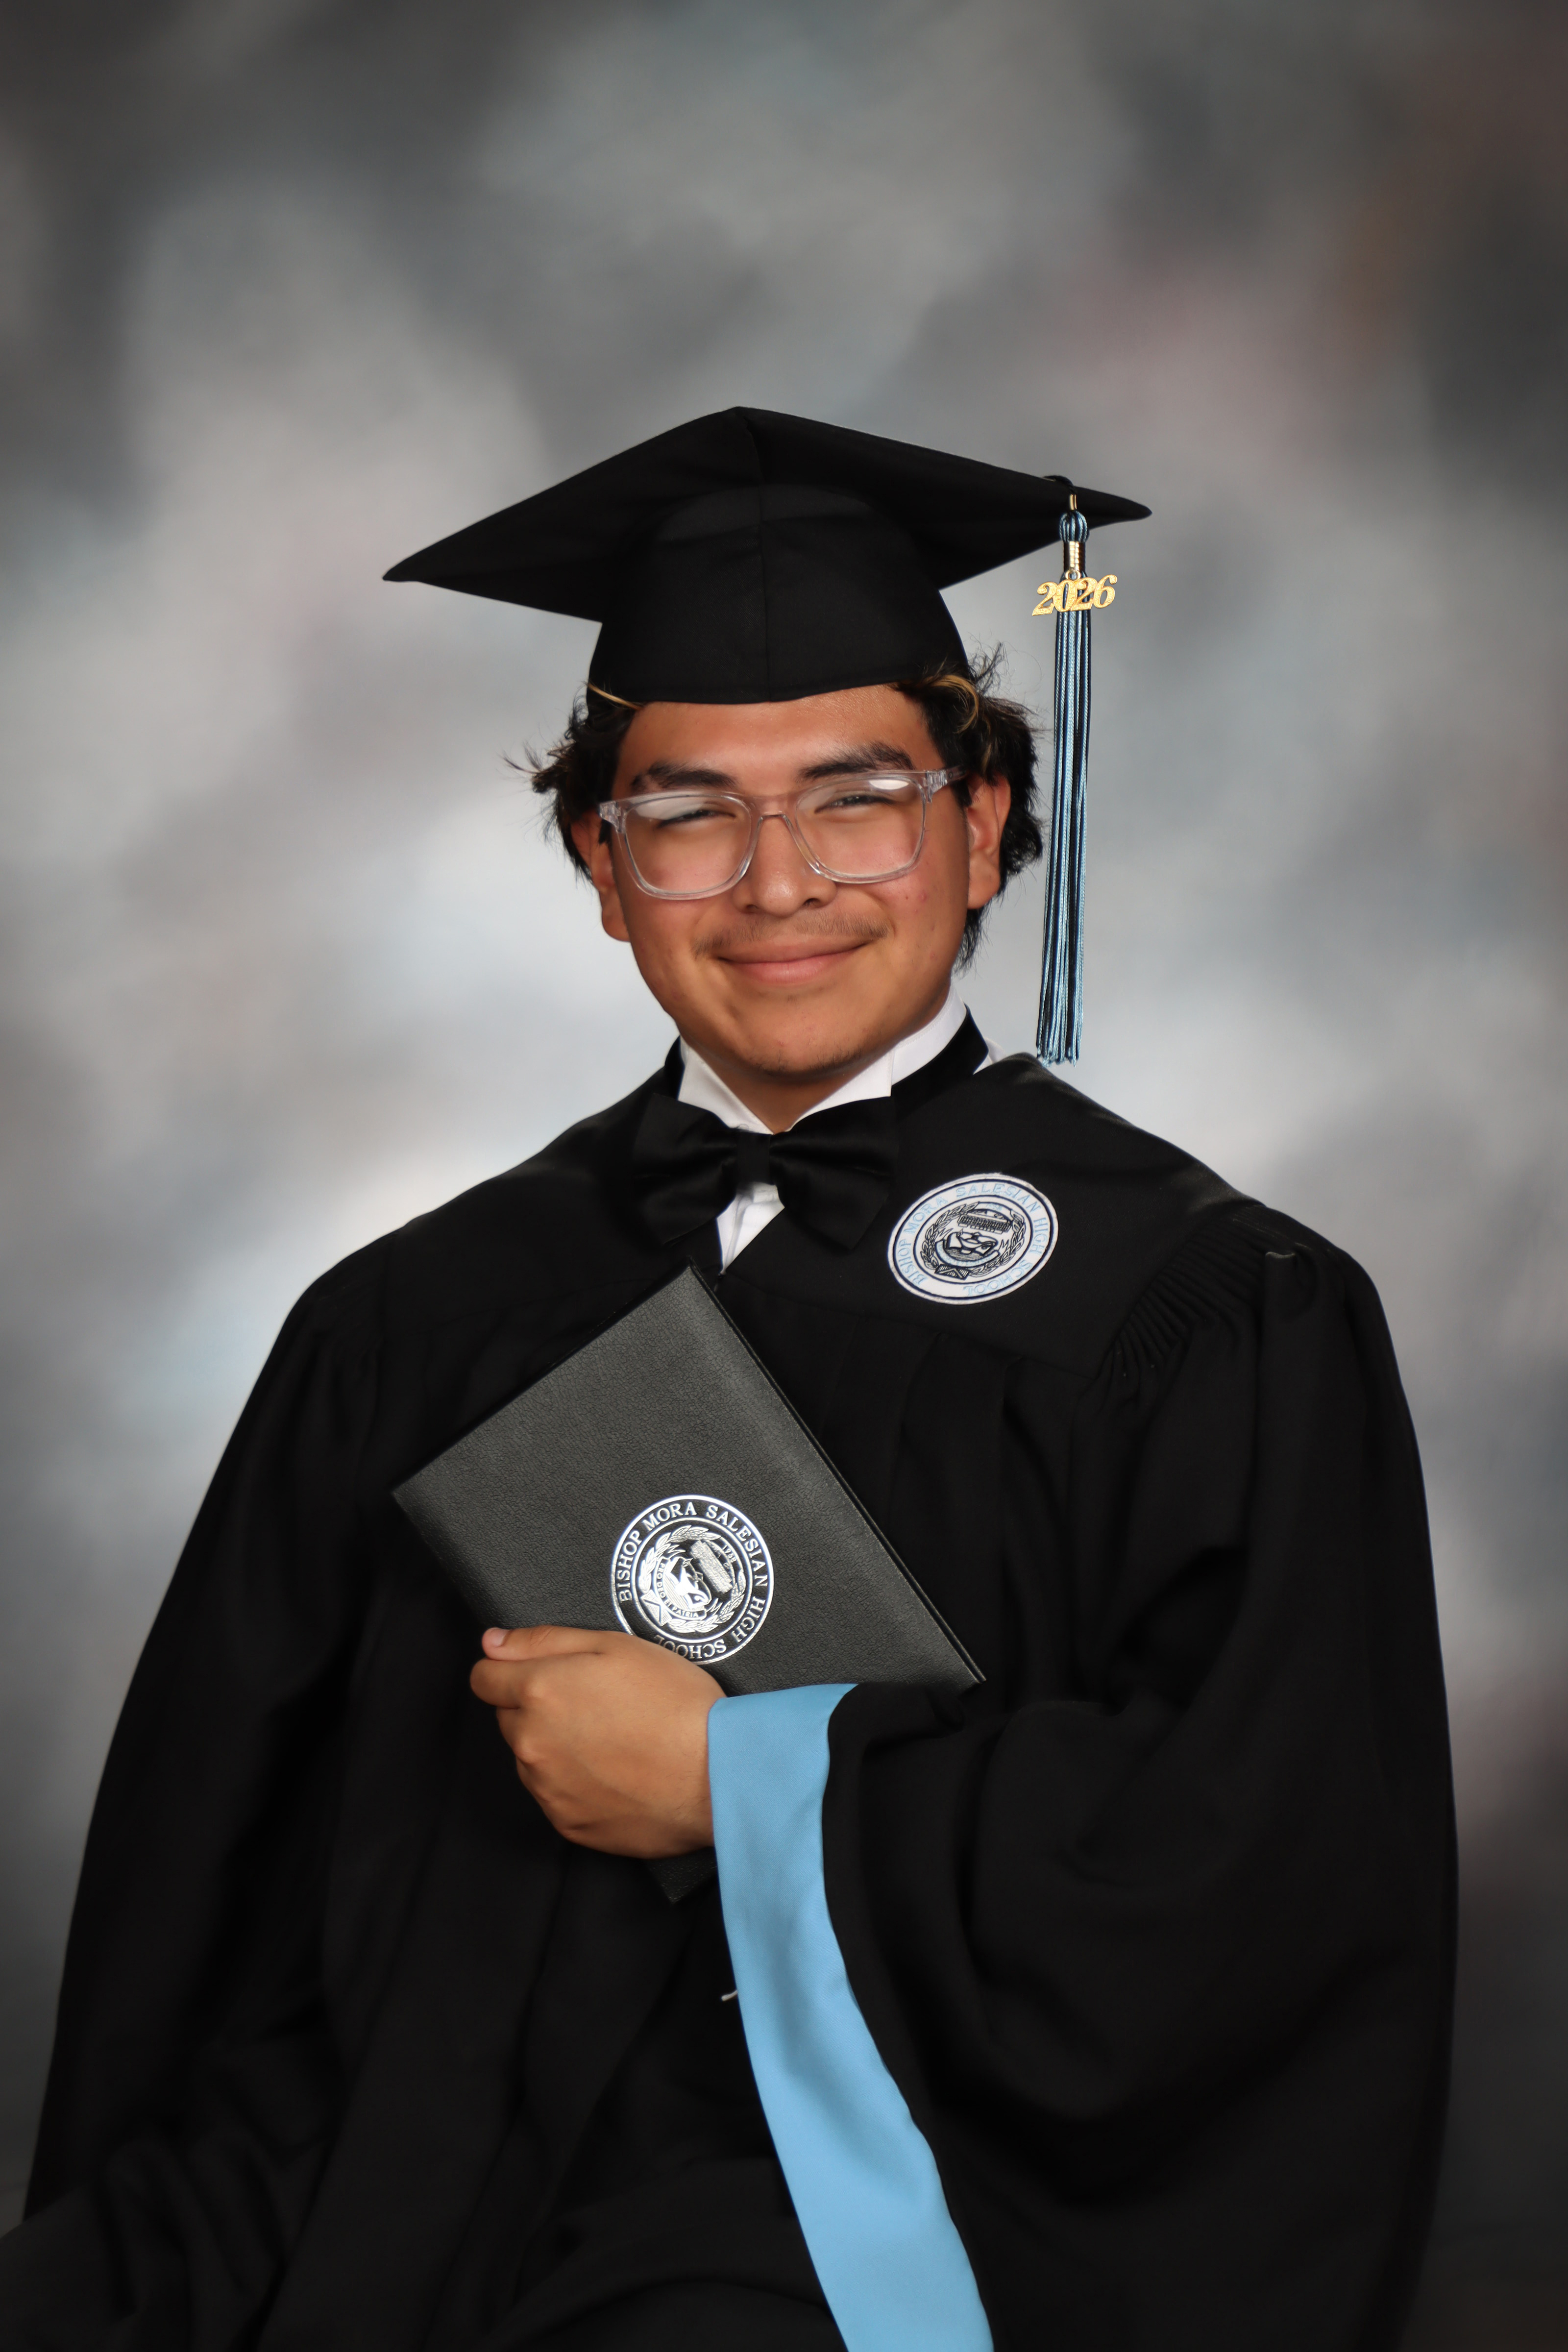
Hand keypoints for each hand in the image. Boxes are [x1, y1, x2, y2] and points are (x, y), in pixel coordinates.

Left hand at [469, 1626, 721, 1857]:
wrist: (715, 1776)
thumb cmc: (675, 1706)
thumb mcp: (615, 1645)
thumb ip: (544, 1640)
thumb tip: (494, 1643)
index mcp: (539, 1692)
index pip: (484, 1678)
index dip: (506, 1669)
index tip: (531, 1672)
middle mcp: (532, 1744)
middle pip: (509, 1719)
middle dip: (537, 1708)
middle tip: (594, 1704)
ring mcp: (548, 1789)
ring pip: (531, 1759)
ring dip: (555, 1747)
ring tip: (612, 1739)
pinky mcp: (568, 1824)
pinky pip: (555, 1796)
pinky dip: (575, 1783)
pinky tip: (616, 1771)